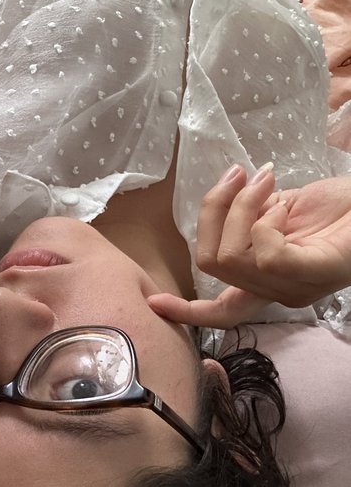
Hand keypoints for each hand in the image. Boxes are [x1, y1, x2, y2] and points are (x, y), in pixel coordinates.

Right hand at [149, 166, 350, 327]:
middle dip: (214, 210)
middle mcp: (277, 293)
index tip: (154, 302)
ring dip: (241, 206)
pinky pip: (264, 254)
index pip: (223, 311)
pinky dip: (265, 220)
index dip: (186, 308)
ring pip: (232, 257)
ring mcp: (295, 288)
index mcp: (269, 282)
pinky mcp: (314, 275)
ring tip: (268, 180)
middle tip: (242, 175)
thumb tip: (224, 203)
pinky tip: (285, 206)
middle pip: (211, 263)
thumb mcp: (282, 208)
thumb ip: (249, 218)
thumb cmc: (340, 204)